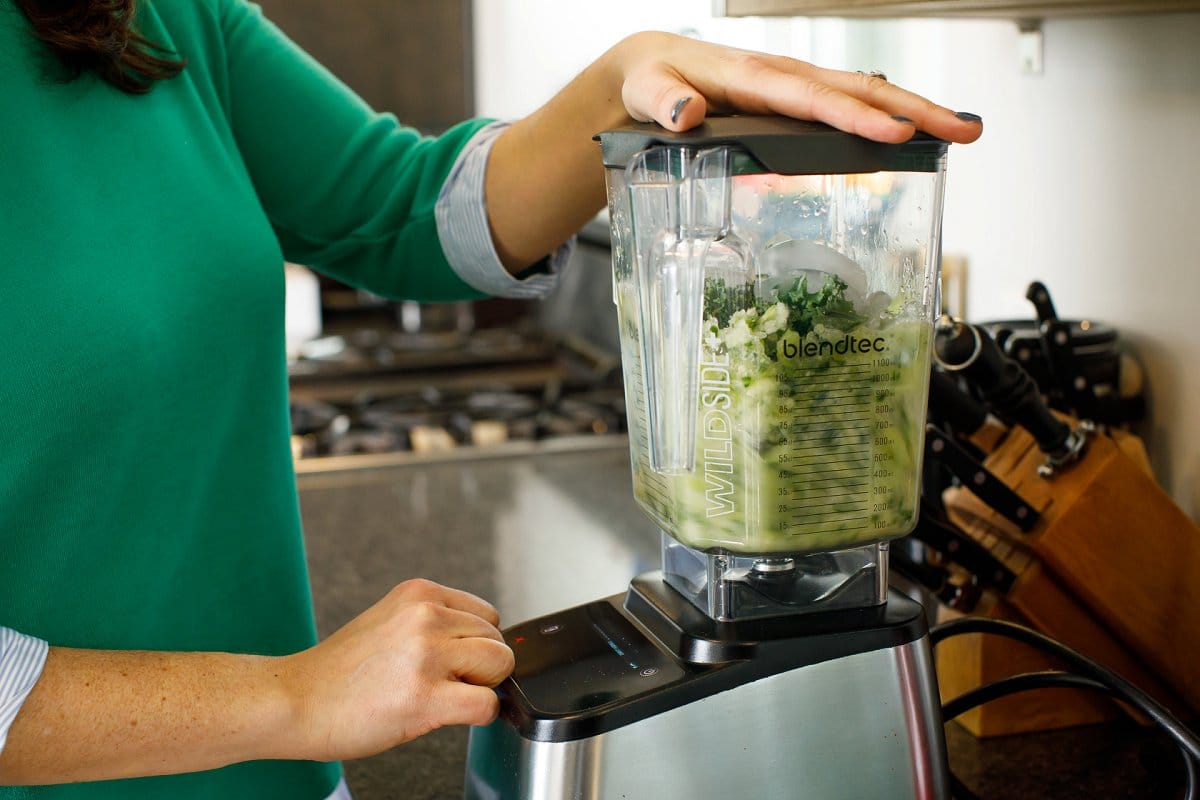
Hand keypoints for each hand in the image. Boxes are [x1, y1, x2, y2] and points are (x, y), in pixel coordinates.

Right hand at [280, 579, 513, 761]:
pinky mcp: (425, 696)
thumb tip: (481, 644)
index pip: (487, 615)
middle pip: (497, 641)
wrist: (294, 701)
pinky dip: (479, 715)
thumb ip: (433, 622)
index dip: (475, 644)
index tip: (452, 663)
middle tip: (443, 684)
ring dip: (481, 688)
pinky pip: (486, 705)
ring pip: (500, 667)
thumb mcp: (390, 621)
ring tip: (441, 696)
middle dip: (481, 668)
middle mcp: (426, 616)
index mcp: (419, 594)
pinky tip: (446, 715)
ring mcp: (426, 655)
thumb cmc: (338, 672)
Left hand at [610, 31, 981, 143]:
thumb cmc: (652, 82)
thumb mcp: (647, 93)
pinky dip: (888, 115)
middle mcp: (784, 75)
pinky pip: (850, 104)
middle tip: (965, 130)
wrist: (652, 71)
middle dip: (916, 109)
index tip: (897, 132)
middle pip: (859, 90)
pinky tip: (919, 134)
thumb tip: (688, 113)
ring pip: (865, 94)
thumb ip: (665, 103)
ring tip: (965, 130)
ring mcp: (795, 86)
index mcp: (753, 76)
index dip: (856, 116)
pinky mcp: (797, 100)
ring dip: (917, 111)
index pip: (813, 99)